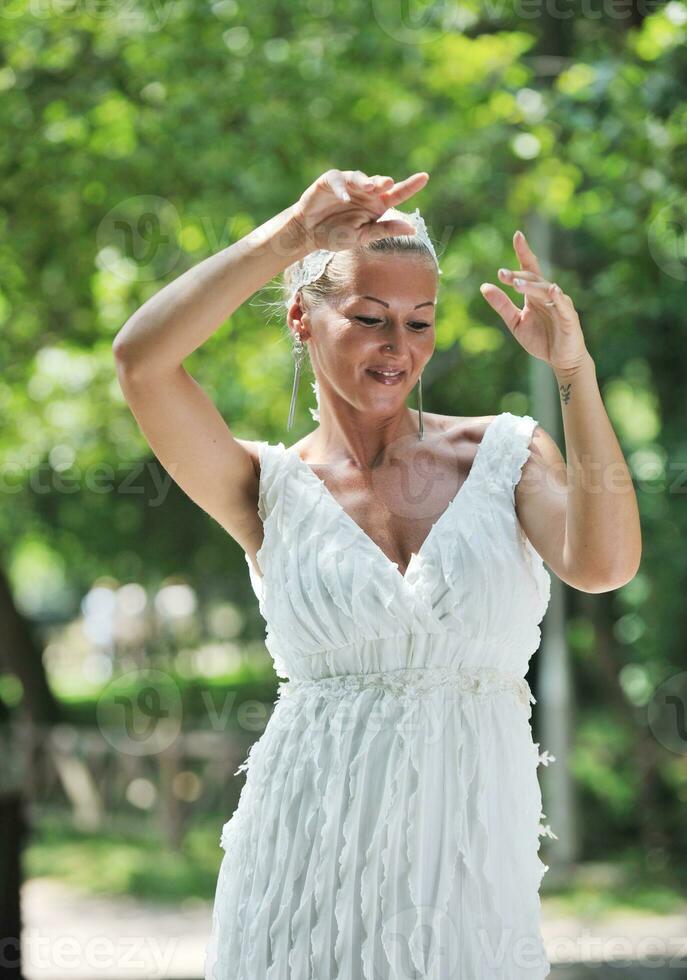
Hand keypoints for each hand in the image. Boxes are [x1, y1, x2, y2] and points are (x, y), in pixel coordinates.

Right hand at [290, 169, 429, 252]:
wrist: (309, 233)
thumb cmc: (337, 235)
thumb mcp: (362, 237)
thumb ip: (384, 231)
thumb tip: (412, 229)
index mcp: (377, 206)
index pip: (397, 194)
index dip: (411, 185)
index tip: (425, 177)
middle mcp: (365, 192)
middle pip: (379, 183)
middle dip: (383, 182)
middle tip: (388, 184)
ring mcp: (348, 184)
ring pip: (360, 177)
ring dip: (365, 181)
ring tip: (371, 187)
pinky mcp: (330, 181)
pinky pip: (338, 180)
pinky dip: (341, 187)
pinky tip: (344, 198)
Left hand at [479, 230, 588, 372]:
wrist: (561, 360)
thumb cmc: (541, 339)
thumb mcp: (515, 322)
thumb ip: (502, 305)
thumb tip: (484, 287)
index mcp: (535, 294)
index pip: (529, 268)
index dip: (524, 251)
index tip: (517, 235)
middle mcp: (548, 294)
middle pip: (534, 278)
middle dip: (519, 275)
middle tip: (502, 274)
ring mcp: (560, 304)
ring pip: (546, 289)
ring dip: (531, 285)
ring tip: (516, 284)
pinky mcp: (569, 317)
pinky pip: (563, 305)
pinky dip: (558, 297)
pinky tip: (553, 290)